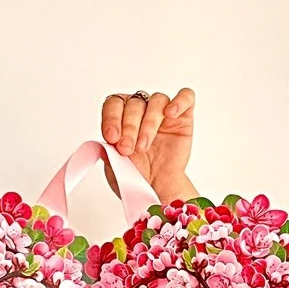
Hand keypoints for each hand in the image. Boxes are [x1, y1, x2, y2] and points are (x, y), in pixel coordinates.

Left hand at [100, 89, 195, 203]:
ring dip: (148, 123)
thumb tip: (102, 143)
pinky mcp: (183, 117)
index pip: (114, 104)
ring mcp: (163, 113)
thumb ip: (107, 152)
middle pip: (134, 103)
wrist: (157, 190)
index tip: (112, 138)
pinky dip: (179, 101)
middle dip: (129, 127)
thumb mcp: (114, 168)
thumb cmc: (137, 177)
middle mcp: (141, 111)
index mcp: (122, 118)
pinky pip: (186, 96)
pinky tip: (170, 114)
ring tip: (143, 146)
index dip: (111, 118)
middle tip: (127, 149)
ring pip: (156, 101)